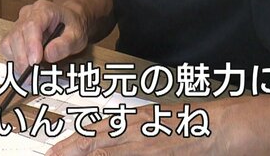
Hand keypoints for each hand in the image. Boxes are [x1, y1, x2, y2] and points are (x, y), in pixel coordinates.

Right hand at [0, 0, 88, 73]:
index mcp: (44, 10)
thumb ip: (64, 45)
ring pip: (8, 42)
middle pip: (17, 35)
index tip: (35, 62)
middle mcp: (27, 14)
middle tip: (32, 75)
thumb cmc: (72, 27)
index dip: (31, 44)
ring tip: (31, 73)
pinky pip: (6, 48)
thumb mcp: (77, 36)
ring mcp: (18, 23)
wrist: (68, 21)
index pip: (31, 25)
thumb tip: (48, 55)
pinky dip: (14, 60)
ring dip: (17, 60)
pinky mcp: (13, 34)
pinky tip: (26, 67)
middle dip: (23, 58)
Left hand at [46, 104, 219, 155]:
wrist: (216, 127)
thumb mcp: (153, 118)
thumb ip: (130, 127)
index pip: (94, 131)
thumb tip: (106, 137)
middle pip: (93, 145)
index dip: (71, 143)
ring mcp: (143, 147)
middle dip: (68, 153)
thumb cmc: (187, 122)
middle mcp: (133, 131)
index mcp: (132, 119)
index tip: (53, 151)